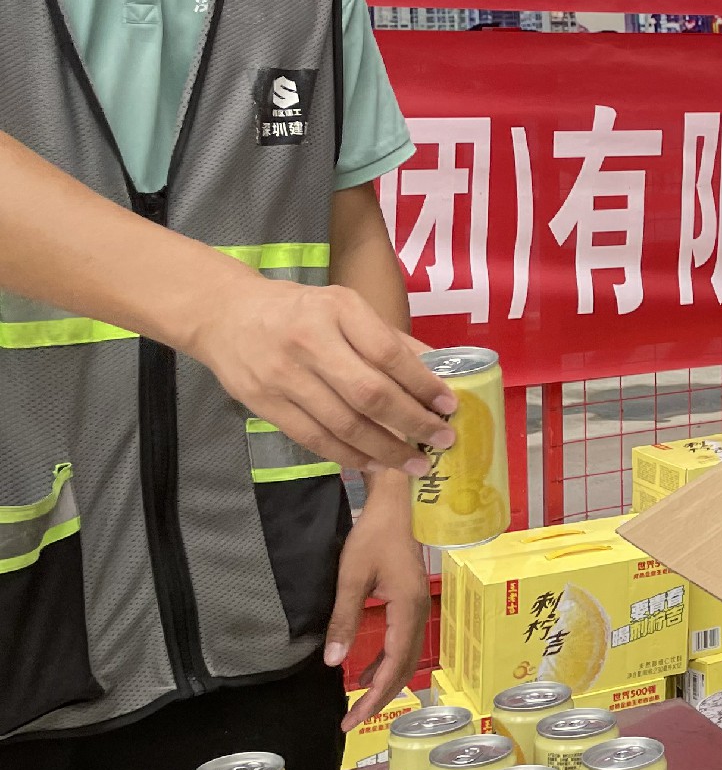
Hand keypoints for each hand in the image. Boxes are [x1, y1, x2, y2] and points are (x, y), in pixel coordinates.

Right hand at [187, 277, 454, 474]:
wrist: (224, 316)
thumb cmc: (300, 311)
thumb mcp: (345, 307)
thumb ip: (388, 338)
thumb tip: (438, 370)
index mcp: (338, 310)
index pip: (388, 353)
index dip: (422, 383)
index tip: (449, 405)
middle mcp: (310, 341)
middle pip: (369, 393)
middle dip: (411, 423)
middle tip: (442, 440)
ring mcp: (283, 375)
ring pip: (343, 423)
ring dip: (384, 449)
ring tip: (414, 463)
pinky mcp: (264, 404)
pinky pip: (313, 438)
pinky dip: (348, 455)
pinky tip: (373, 463)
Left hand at [327, 478, 428, 728]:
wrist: (401, 502)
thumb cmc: (375, 535)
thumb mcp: (352, 576)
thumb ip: (345, 619)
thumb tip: (334, 662)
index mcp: (407, 610)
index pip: (393, 665)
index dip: (373, 697)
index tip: (351, 720)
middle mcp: (418, 613)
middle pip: (404, 667)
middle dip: (379, 697)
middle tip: (352, 721)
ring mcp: (418, 607)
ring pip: (405, 656)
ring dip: (384, 681)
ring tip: (358, 702)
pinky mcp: (411, 600)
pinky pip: (403, 642)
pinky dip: (387, 661)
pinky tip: (368, 669)